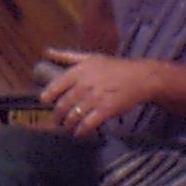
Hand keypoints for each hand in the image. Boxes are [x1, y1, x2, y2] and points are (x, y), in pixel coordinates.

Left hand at [39, 49, 153, 137]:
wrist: (140, 78)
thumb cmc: (114, 67)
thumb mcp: (90, 57)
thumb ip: (67, 56)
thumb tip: (47, 51)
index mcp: (80, 71)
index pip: (56, 85)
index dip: (47, 96)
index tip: (45, 102)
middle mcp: (85, 84)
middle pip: (63, 104)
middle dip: (57, 116)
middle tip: (56, 121)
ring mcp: (96, 98)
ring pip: (73, 116)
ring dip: (67, 125)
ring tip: (67, 128)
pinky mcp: (106, 110)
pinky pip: (88, 124)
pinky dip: (80, 131)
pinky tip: (78, 133)